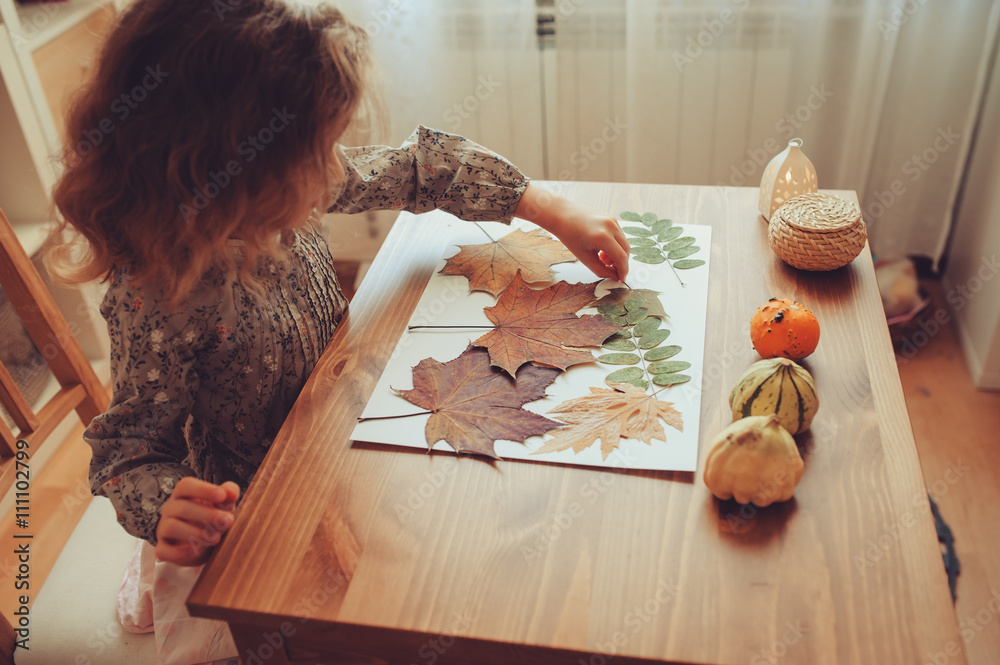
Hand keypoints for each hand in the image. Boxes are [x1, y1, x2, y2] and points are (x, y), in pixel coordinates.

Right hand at [155, 477, 239, 566]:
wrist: (200, 544)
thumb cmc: (212, 518)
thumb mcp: (222, 506)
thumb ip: (228, 496)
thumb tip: (231, 492)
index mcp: (183, 494)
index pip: (186, 485)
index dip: (203, 489)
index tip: (222, 496)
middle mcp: (170, 509)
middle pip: (182, 507)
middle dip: (207, 514)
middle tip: (227, 521)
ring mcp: (163, 529)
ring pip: (171, 527)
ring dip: (195, 533)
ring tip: (216, 538)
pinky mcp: (162, 549)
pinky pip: (164, 550)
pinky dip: (179, 552)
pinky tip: (195, 552)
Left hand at [514, 184, 629, 281]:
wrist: (563, 215)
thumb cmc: (570, 236)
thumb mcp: (584, 258)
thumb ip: (601, 270)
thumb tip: (614, 276)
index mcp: (602, 237)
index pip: (621, 257)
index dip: (623, 270)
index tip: (620, 279)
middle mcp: (610, 226)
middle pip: (626, 250)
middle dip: (620, 262)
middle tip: (610, 269)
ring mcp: (612, 220)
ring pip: (624, 242)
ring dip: (617, 253)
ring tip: (602, 257)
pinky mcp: (612, 218)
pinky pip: (619, 235)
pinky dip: (615, 245)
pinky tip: (602, 248)